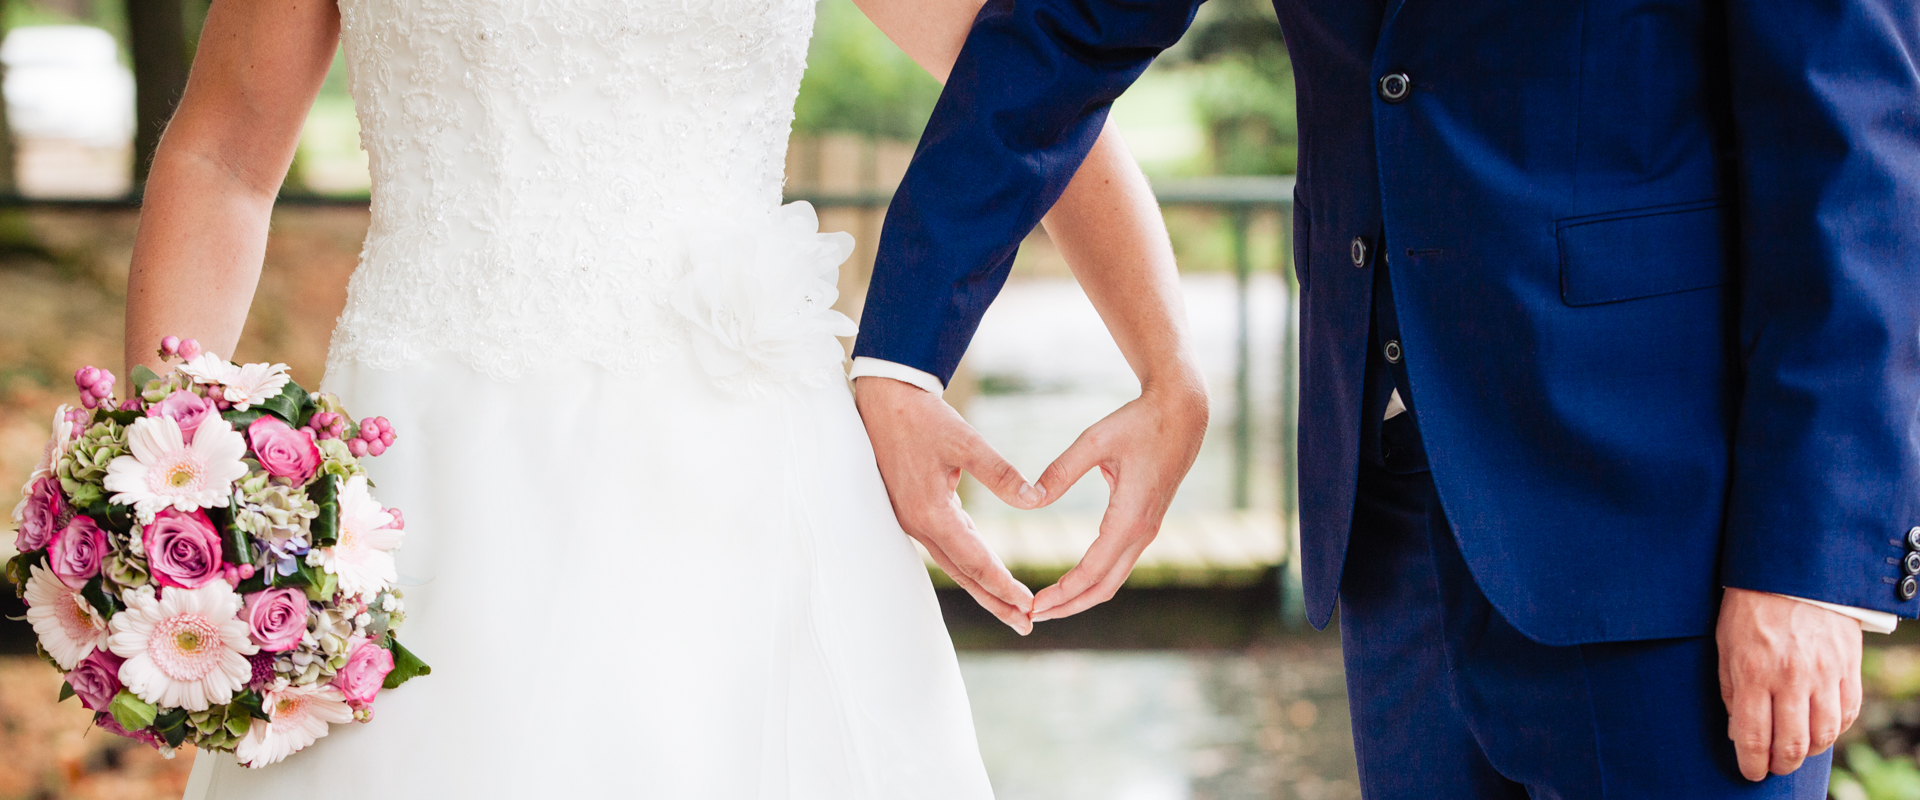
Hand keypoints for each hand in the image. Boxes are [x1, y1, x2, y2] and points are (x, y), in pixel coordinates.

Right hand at [854, 376, 1043, 634]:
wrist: (882, 399)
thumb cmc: (922, 416)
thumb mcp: (965, 440)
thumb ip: (1001, 473)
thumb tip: (1037, 499)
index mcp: (930, 512)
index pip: (973, 559)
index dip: (1002, 584)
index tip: (1029, 604)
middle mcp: (917, 523)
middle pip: (962, 573)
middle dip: (994, 601)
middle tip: (1025, 625)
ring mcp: (911, 520)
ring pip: (952, 563)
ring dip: (982, 586)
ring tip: (1011, 608)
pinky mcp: (911, 511)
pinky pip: (943, 547)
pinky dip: (966, 564)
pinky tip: (982, 571)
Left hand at [1028, 378, 1207, 621]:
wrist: (1182, 414)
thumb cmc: (1138, 423)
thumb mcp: (1094, 439)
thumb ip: (1061, 471)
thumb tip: (1030, 498)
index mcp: (1130, 518)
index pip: (1092, 571)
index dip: (1061, 593)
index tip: (1033, 606)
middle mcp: (1142, 532)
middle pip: (1104, 587)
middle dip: (1068, 606)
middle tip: (1031, 616)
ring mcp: (1147, 531)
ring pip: (1113, 580)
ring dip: (1080, 596)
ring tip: (1047, 606)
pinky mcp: (1145, 524)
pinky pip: (1118, 564)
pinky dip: (1093, 580)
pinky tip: (1070, 582)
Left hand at [1717, 587, 1863, 780]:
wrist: (1794, 574)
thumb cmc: (1750, 609)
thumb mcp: (1726, 646)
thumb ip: (1732, 691)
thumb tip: (1739, 732)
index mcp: (1754, 672)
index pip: (1753, 736)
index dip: (1752, 763)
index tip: (1750, 772)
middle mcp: (1791, 678)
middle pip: (1792, 744)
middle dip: (1780, 764)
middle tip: (1772, 766)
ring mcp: (1824, 675)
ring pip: (1823, 735)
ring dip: (1808, 752)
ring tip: (1794, 750)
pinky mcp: (1848, 669)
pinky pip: (1847, 714)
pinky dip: (1833, 730)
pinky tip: (1818, 729)